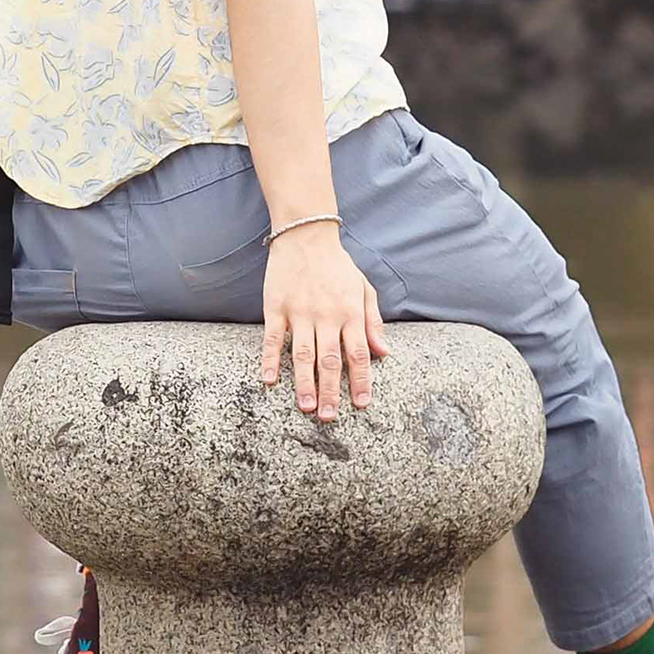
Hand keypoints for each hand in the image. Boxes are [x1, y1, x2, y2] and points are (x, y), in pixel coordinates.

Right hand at [259, 226, 385, 420]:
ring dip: (304, 382)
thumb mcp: (364, 288)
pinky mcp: (276, 307)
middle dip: (331, 391)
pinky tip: (269, 380)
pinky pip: (272, 337)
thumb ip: (373, 321)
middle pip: (330, 360)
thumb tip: (384, 353)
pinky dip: (270, 359)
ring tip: (307, 407)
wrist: (305, 235)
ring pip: (302, 353)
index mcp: (350, 312)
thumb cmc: (338, 266)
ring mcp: (299, 311)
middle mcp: (326, 315)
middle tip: (329, 418)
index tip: (361, 404)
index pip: (358, 353)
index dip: (361, 380)